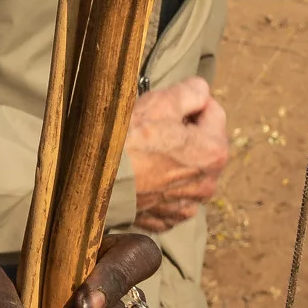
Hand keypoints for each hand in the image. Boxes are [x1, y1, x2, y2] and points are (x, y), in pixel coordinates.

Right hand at [125, 76, 227, 232]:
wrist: (93, 182)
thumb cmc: (126, 141)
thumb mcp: (159, 103)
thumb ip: (190, 92)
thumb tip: (201, 90)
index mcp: (214, 151)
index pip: (213, 111)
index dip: (189, 103)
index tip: (166, 107)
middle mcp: (209, 181)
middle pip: (202, 143)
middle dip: (184, 134)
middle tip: (152, 129)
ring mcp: (188, 203)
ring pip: (187, 170)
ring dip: (174, 160)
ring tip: (145, 154)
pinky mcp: (168, 217)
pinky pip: (172, 195)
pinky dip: (162, 186)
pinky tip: (143, 177)